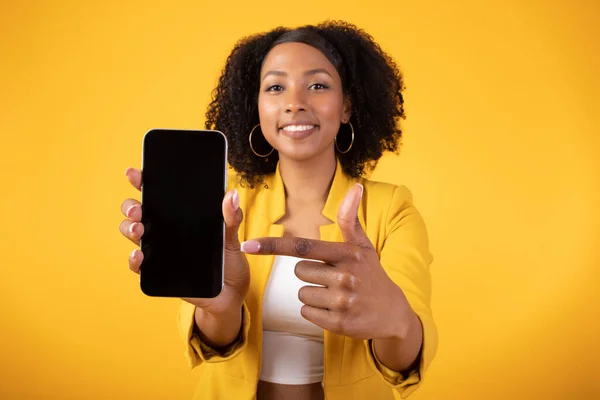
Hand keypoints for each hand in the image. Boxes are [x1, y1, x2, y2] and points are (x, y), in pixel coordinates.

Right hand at [119, 167, 249, 315]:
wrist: (230, 293)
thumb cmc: (228, 259)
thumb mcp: (232, 236)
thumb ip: (231, 217)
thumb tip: (231, 194)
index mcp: (180, 214)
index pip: (157, 193)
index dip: (143, 181)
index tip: (135, 174)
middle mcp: (165, 228)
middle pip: (138, 210)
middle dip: (131, 206)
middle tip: (138, 208)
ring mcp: (159, 249)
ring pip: (133, 233)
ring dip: (129, 228)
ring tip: (138, 228)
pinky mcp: (158, 271)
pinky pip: (138, 264)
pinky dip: (134, 259)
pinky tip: (139, 255)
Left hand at [240, 184, 413, 340]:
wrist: (393, 313)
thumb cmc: (372, 275)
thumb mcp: (363, 246)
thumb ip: (350, 218)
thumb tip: (356, 186)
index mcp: (346, 254)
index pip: (302, 247)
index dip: (272, 245)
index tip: (248, 244)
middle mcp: (344, 276)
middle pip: (299, 272)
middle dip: (310, 275)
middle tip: (333, 279)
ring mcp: (341, 301)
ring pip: (301, 294)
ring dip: (313, 295)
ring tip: (336, 295)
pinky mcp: (338, 323)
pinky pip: (306, 313)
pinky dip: (315, 312)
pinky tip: (335, 310)